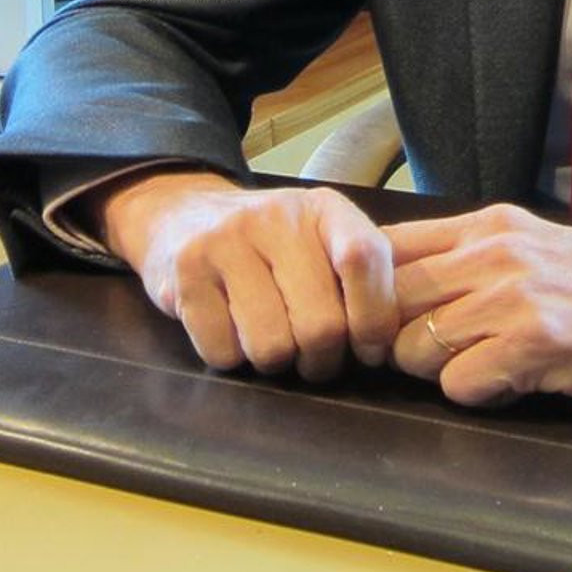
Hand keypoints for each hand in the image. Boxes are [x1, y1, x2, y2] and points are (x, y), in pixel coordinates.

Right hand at [90, 170, 397, 381]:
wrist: (183, 215)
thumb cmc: (270, 243)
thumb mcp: (322, 237)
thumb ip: (362, 275)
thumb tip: (389, 342)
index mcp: (324, 208)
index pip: (364, 259)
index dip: (374, 318)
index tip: (368, 349)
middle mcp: (276, 217)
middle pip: (320, 324)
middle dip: (322, 361)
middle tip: (314, 359)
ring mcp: (225, 242)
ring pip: (271, 347)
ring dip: (276, 363)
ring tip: (272, 341)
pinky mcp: (185, 274)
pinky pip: (223, 353)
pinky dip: (232, 359)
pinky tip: (231, 331)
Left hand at [382, 204, 571, 407]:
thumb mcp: (537, 248)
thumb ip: (471, 259)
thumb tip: (399, 289)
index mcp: (488, 226)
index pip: (383, 249)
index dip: (368, 295)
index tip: (384, 325)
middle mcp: (493, 252)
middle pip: (385, 303)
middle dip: (392, 342)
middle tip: (431, 361)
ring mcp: (513, 297)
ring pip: (411, 348)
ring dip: (436, 372)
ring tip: (484, 370)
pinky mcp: (536, 344)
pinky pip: (458, 384)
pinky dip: (476, 395)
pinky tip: (513, 386)